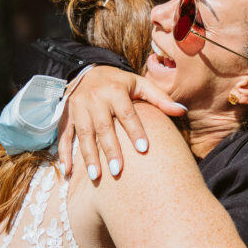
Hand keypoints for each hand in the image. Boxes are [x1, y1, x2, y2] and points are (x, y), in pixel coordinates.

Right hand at [57, 66, 185, 179]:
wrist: (87, 70)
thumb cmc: (119, 82)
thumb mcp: (140, 84)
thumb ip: (160, 98)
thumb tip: (183, 110)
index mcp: (116, 91)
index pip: (127, 113)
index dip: (135, 130)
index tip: (143, 149)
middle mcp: (95, 98)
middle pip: (104, 126)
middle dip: (110, 149)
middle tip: (119, 170)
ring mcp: (78, 107)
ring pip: (83, 133)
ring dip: (88, 156)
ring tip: (96, 176)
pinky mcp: (66, 115)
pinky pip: (64, 135)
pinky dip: (64, 153)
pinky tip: (67, 171)